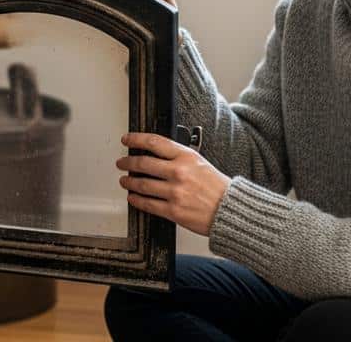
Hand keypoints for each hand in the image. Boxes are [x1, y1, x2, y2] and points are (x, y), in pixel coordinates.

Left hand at [116, 132, 230, 235]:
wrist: (229, 209)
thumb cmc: (217, 187)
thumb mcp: (199, 162)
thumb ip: (178, 158)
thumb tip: (155, 155)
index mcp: (186, 157)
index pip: (154, 142)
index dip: (136, 139)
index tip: (127, 139)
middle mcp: (179, 172)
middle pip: (143, 163)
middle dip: (127, 162)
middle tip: (121, 163)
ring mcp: (175, 192)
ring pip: (142, 184)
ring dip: (129, 182)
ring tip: (125, 181)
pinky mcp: (173, 211)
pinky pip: (148, 204)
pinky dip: (136, 200)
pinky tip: (133, 197)